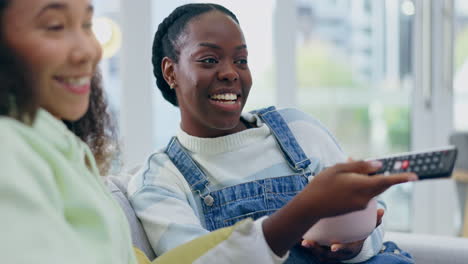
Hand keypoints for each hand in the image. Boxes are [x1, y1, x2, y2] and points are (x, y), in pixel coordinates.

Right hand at [301, 160, 416, 217]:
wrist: (310, 207)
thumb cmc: (322, 184)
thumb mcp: (339, 169)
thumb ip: (360, 166)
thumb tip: (379, 165)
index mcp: (362, 186)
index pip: (387, 181)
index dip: (401, 178)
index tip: (415, 176)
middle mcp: (365, 197)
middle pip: (380, 183)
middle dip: (375, 173)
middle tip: (358, 162)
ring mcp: (360, 204)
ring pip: (370, 187)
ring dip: (364, 178)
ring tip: (344, 168)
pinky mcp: (355, 208)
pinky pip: (363, 193)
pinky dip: (359, 184)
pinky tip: (343, 179)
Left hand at [301, 209, 385, 261]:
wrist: (350, 247)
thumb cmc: (357, 234)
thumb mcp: (366, 229)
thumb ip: (373, 221)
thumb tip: (382, 211)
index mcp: (350, 248)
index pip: (345, 249)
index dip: (340, 249)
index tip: (334, 247)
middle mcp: (338, 253)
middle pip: (326, 255)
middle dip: (316, 250)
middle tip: (308, 243)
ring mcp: (328, 254)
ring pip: (317, 254)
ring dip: (309, 248)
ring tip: (301, 240)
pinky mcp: (321, 251)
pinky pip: (312, 249)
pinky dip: (306, 244)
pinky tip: (298, 236)